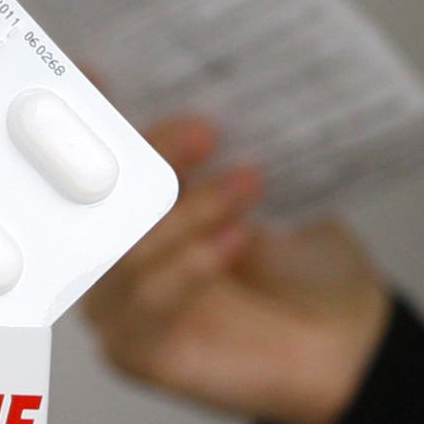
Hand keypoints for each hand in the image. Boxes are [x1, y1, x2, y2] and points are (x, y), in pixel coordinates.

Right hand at [80, 116, 389, 423]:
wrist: (342, 332)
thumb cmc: (295, 254)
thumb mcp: (261, 186)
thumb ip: (216, 154)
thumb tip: (197, 97)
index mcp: (127, 192)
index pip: (86, 147)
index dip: (81, 111)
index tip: (97, 72)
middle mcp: (104, 246)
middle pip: (94, 196)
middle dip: (142, 155)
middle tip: (202, 130)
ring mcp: (113, 301)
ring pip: (122, 250)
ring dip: (186, 213)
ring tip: (246, 185)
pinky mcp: (134, 351)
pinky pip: (146, 303)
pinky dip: (190, 267)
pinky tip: (235, 241)